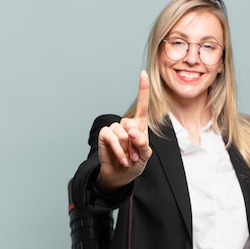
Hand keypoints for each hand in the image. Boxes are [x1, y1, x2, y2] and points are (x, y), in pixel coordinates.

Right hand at [96, 71, 151, 192]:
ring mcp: (114, 128)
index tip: (144, 73)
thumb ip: (143, 143)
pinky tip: (122, 159)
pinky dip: (118, 151)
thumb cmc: (135, 163)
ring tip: (128, 158)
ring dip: (127, 149)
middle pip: (132, 125)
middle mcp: (126, 124)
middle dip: (135, 143)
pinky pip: (112, 138)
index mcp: (140, 125)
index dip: (143, 89)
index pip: (142, 104)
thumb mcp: (145, 155)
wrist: (121, 175)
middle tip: (135, 155)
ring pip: (122, 133)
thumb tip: (132, 132)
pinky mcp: (104, 134)